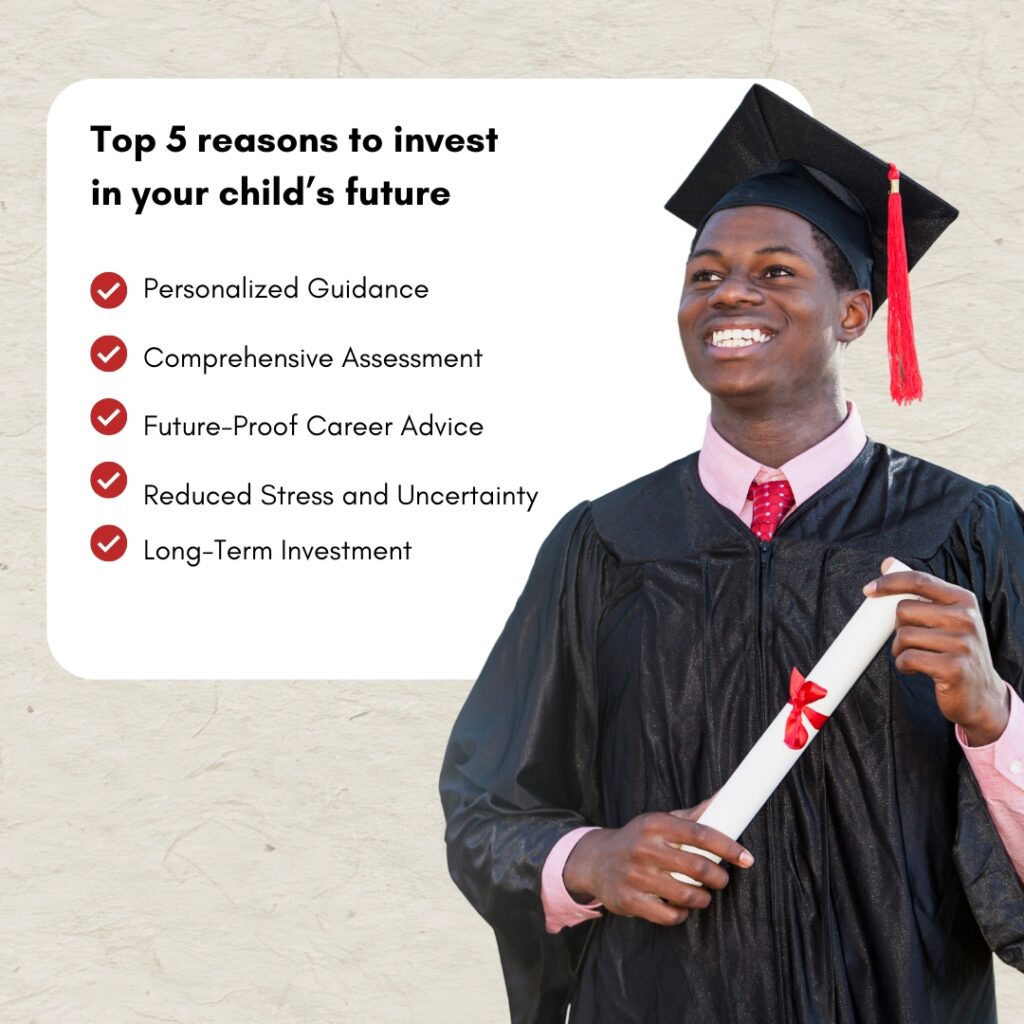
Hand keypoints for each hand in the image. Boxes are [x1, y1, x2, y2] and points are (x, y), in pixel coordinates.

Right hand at [561, 796, 754, 926]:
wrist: (595, 860)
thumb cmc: (638, 839)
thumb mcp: (660, 821)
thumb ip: (693, 815)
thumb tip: (726, 797)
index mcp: (654, 824)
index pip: (700, 833)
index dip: (728, 847)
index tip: (746, 858)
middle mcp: (643, 848)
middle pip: (697, 866)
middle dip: (718, 877)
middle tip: (721, 879)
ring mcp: (635, 876)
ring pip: (686, 894)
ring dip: (702, 898)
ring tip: (703, 894)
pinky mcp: (629, 901)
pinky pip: (668, 915)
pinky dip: (681, 914)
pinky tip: (680, 907)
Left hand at [864, 557, 1010, 744]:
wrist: (981, 693)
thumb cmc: (955, 650)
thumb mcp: (947, 617)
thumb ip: (920, 591)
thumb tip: (887, 562)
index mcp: (963, 600)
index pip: (919, 580)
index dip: (889, 582)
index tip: (868, 590)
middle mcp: (966, 618)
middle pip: (904, 610)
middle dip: (898, 627)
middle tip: (911, 640)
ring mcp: (962, 643)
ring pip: (903, 636)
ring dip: (900, 649)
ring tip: (917, 656)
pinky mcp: (954, 668)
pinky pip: (907, 659)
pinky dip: (903, 665)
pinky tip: (918, 669)